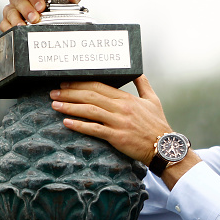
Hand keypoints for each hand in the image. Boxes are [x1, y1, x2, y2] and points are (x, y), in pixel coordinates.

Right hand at [0, 0, 82, 31]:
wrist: (50, 21)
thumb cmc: (54, 7)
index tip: (41, 6)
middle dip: (26, 8)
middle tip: (35, 18)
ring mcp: (13, 9)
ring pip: (9, 10)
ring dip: (16, 19)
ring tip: (24, 26)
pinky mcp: (7, 20)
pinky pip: (4, 23)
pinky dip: (9, 27)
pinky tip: (16, 31)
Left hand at [50, 75, 172, 166]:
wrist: (164, 146)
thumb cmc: (158, 124)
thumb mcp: (153, 100)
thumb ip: (143, 84)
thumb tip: (137, 72)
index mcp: (126, 98)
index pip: (99, 86)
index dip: (80, 83)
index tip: (67, 82)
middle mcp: (121, 107)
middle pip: (90, 96)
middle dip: (70, 92)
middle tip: (55, 92)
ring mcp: (118, 122)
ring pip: (89, 110)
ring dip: (70, 107)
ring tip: (55, 104)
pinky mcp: (116, 137)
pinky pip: (94, 129)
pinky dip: (79, 125)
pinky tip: (66, 123)